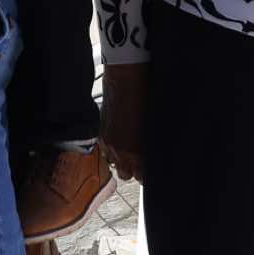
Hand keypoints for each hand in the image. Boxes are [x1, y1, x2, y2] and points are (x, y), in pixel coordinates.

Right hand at [101, 61, 148, 181]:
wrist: (125, 78)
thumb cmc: (144, 96)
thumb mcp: (153, 125)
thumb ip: (150, 144)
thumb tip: (153, 153)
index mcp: (137, 151)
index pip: (142, 176)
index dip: (146, 173)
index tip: (149, 168)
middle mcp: (120, 151)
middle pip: (127, 175)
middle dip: (134, 169)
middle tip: (140, 159)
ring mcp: (108, 144)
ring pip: (114, 164)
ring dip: (121, 160)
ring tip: (129, 149)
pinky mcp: (100, 135)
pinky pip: (105, 152)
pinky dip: (112, 149)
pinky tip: (120, 139)